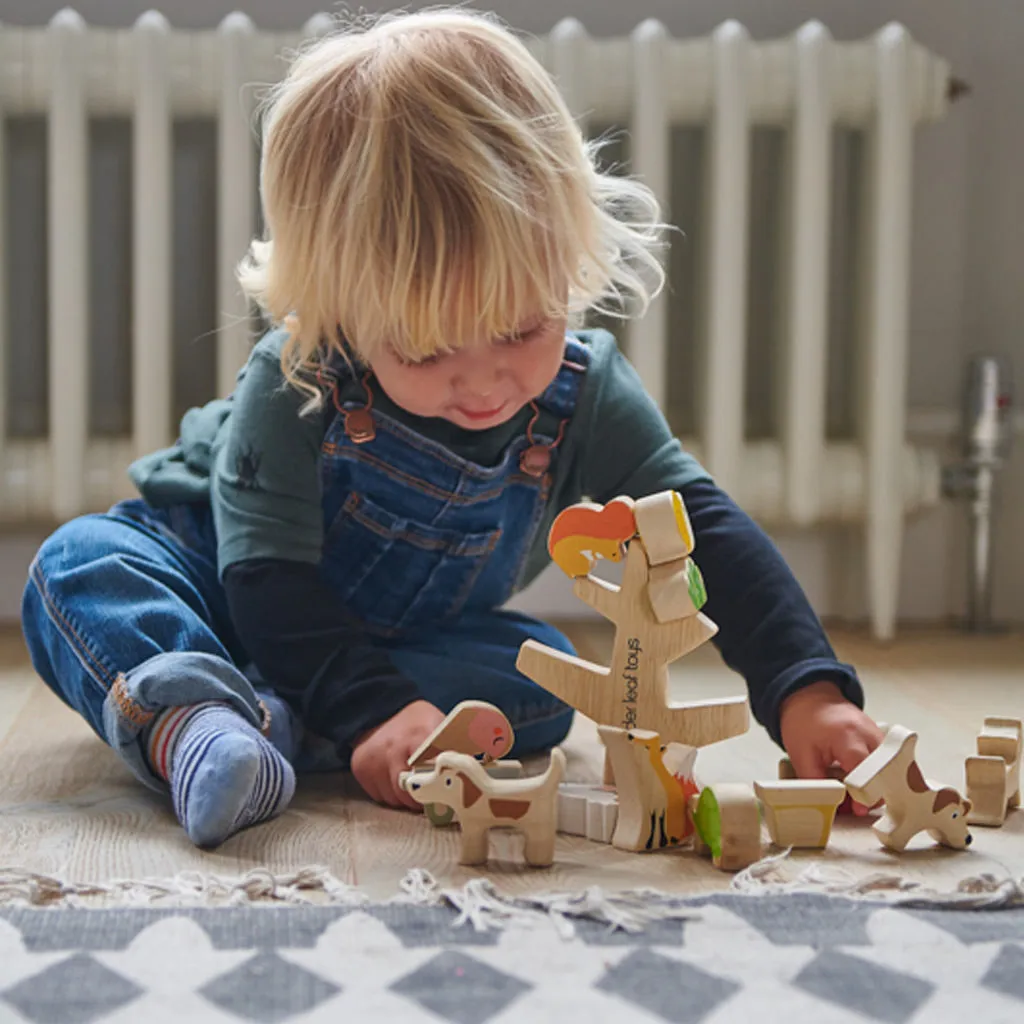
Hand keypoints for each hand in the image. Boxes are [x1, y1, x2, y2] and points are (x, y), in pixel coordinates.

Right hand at [351, 700, 445, 810]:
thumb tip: (476, 771)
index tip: (447, 793)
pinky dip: (390, 794)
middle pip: (410, 794)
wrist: (380, 707)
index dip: (439, 788)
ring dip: (404, 798)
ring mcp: (373, 761)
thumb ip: (455, 748)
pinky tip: (395, 779)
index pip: (430, 773)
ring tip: (413, 783)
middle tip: (432, 793)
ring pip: (393, 800)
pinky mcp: (360, 769)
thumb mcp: (440, 725)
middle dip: (422, 799)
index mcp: (418, 737)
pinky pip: (379, 796)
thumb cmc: (416, 721)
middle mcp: (392, 750)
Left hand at [779, 681, 884, 815]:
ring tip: (854, 792)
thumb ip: (815, 782)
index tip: (858, 809)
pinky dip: (877, 776)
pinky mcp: (880, 738)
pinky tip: (859, 781)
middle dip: (875, 794)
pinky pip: (887, 763)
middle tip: (856, 805)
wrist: (810, 697)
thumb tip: (829, 806)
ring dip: (877, 786)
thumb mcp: (800, 754)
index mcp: (849, 737)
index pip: (868, 773)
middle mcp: (870, 735)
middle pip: (886, 773)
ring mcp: (878, 735)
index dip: (864, 795)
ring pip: (890, 769)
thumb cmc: (804, 721)